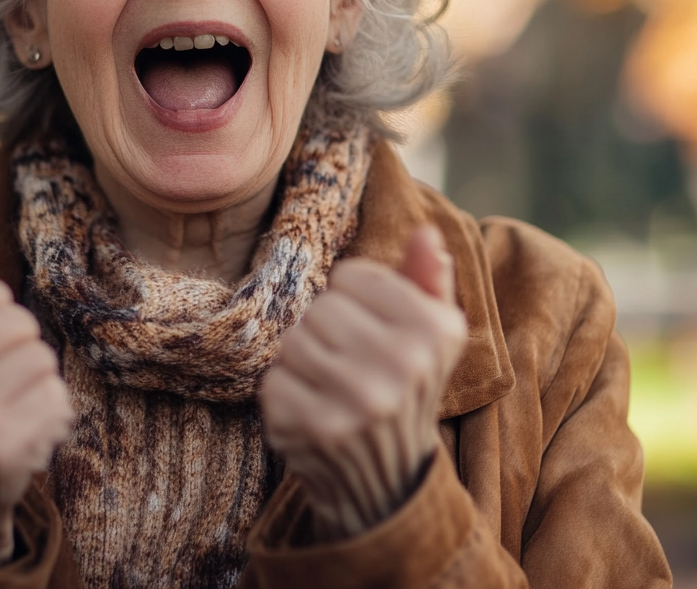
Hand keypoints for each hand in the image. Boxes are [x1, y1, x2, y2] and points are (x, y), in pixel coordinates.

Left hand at [260, 225, 466, 539]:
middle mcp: (404, 365)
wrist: (387, 476)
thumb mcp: (430, 333)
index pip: (351, 275)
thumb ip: (426, 278)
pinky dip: (285, 391)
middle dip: (326, 330)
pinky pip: (273, 377)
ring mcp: (358, 400)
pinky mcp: (314, 428)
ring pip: (294, 340)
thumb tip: (426, 233)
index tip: (370, 329)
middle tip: (348, 362)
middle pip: (321, 307)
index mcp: (436, 330)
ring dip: (303, 359)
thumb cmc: (402, 383)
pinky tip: (313, 410)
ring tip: (331, 385)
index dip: (353, 298)